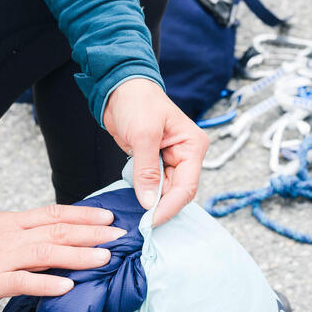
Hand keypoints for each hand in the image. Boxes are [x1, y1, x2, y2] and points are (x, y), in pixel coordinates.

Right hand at [0, 204, 125, 306]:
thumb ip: (24, 233)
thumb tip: (54, 237)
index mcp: (12, 222)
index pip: (54, 213)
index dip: (84, 215)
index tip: (108, 217)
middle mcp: (11, 235)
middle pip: (58, 230)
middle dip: (92, 233)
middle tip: (121, 236)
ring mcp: (1, 258)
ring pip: (46, 253)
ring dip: (78, 255)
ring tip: (105, 258)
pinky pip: (22, 282)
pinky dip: (46, 284)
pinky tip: (67, 287)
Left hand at [103, 79, 208, 225]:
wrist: (119, 89)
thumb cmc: (137, 101)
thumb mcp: (143, 135)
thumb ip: (147, 170)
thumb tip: (149, 202)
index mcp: (192, 146)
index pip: (187, 186)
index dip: (170, 206)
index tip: (152, 221)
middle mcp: (186, 156)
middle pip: (178, 192)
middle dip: (161, 206)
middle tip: (142, 222)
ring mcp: (172, 160)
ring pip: (166, 192)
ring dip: (152, 202)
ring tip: (137, 214)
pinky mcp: (157, 163)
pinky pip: (155, 186)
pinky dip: (146, 194)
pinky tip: (137, 201)